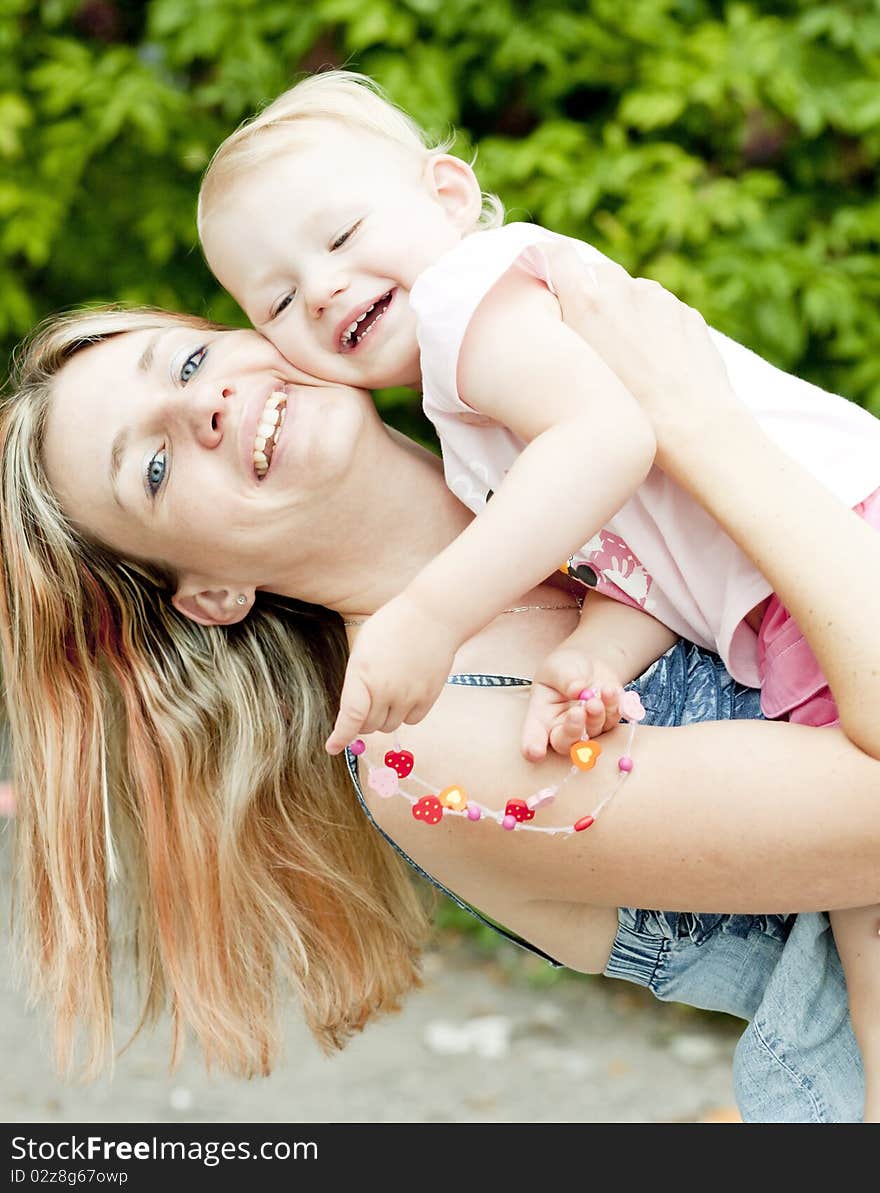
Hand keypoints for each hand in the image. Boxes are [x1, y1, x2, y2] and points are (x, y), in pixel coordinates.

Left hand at [325, 594, 458, 753]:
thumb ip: (357, 678)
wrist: (433, 616)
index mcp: (363, 675)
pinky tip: (406, 693)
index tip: (333, 747)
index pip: (349, 717)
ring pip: (390, 725)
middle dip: (363, 720)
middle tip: (366, 705)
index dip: (339, 737)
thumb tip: (356, 707)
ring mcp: (409, 696)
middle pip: (369, 726)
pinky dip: (406, 714)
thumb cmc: (393, 625)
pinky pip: (412, 720)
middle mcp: (385, 690)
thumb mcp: (363, 647)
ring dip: (385, 717)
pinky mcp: (429, 697)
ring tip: (389, 692)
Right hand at [521, 646, 623, 761]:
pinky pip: (614, 719)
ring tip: (597, 695)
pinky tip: (610, 689)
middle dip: (573, 731)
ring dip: (597, 716)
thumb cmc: (562, 669)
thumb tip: (577, 690)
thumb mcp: (556, 668)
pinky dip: (615, 706)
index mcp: (541, 717)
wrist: (585, 664)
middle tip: (577, 712)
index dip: (533, 748)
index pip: (534, 737)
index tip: (536, 753)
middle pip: (566, 743)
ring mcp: (587, 727)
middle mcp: (563, 728)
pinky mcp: (608, 720)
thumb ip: (564, 678)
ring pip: (593, 732)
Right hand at [542, 243, 740, 466]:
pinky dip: (655, 328)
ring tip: (629, 358)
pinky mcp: (687, 312)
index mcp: (586, 299)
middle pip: (599, 274)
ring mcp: (660, 298)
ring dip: (627, 311)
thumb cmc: (624, 408)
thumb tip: (557, 310)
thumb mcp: (575, 369)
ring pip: (634, 293)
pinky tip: (656, 363)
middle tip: (592, 335)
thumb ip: (564, 329)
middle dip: (594, 295)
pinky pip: (663, 311)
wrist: (689, 424)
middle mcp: (623, 288)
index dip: (550, 261)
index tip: (548, 274)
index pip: (558, 255)